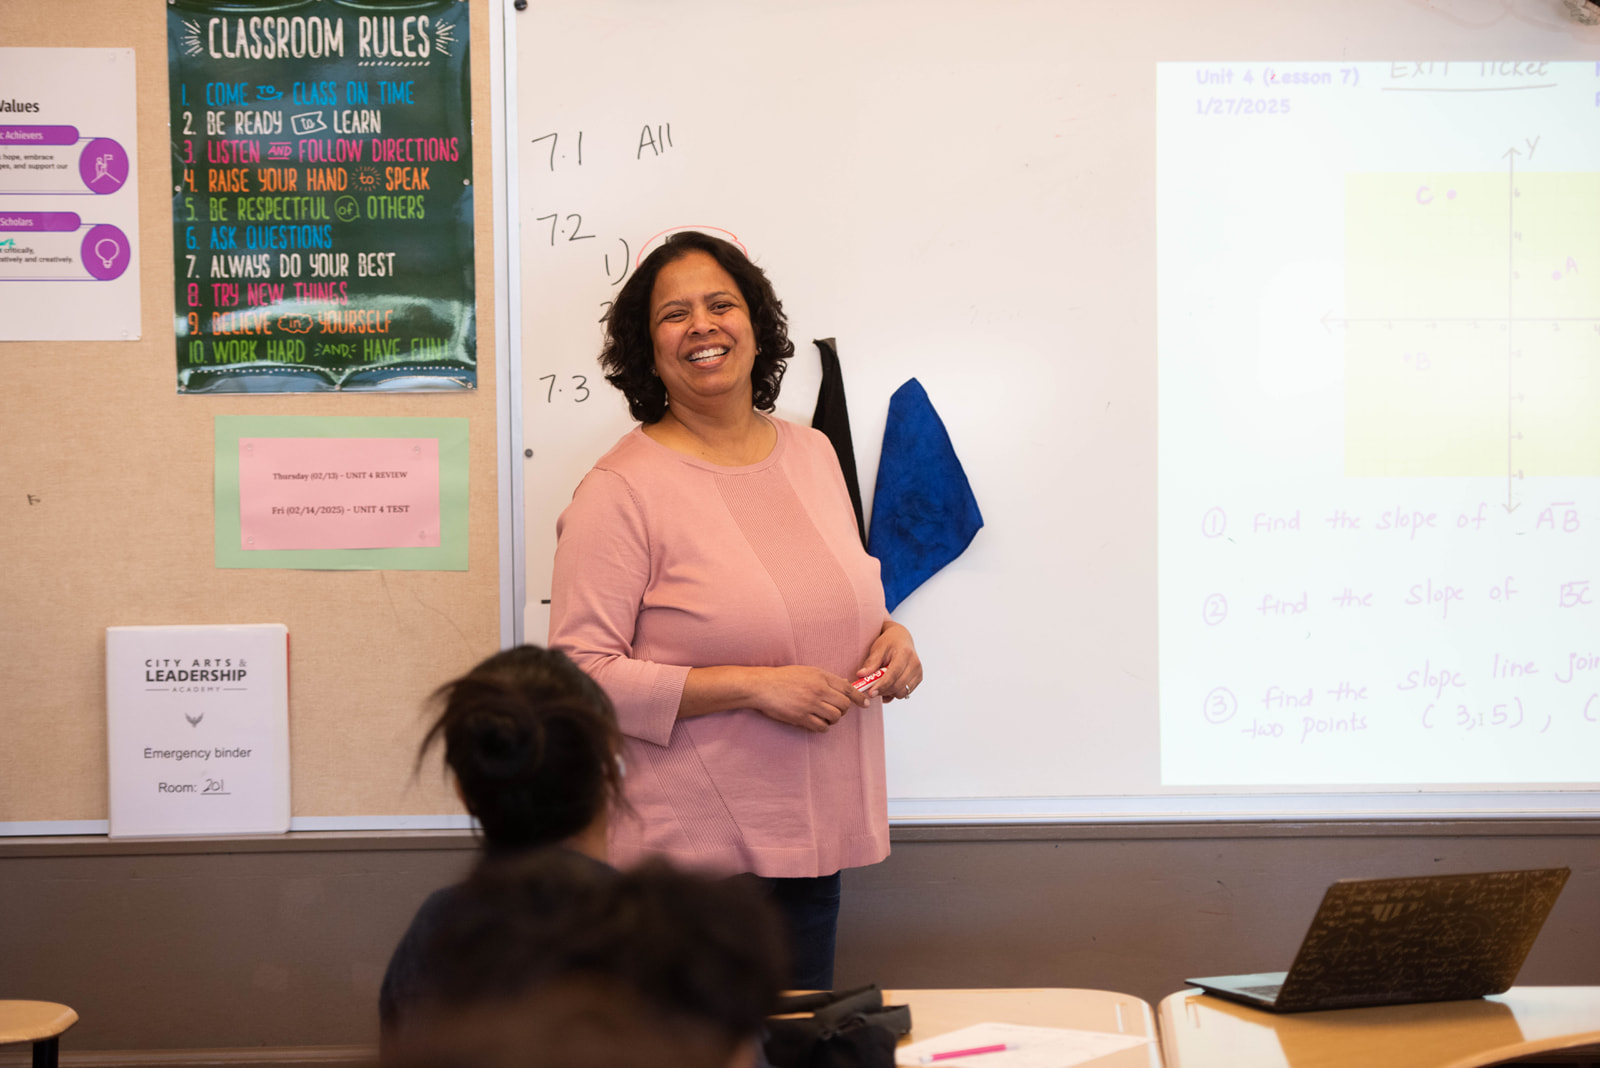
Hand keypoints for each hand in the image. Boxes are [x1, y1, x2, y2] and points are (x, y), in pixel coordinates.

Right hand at [752, 665, 868, 732]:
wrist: (762, 686)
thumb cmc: (783, 678)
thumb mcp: (807, 671)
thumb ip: (826, 678)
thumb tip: (844, 683)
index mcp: (821, 676)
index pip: (848, 688)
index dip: (859, 697)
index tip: (865, 703)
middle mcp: (819, 690)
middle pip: (844, 705)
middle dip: (843, 710)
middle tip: (835, 710)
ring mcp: (811, 704)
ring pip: (835, 717)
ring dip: (832, 719)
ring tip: (823, 715)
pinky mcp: (802, 717)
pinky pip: (822, 727)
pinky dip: (822, 727)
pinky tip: (816, 722)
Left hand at [857, 621, 922, 701]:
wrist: (901, 638)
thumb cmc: (889, 642)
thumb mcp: (877, 649)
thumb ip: (870, 663)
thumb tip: (860, 675)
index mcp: (905, 653)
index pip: (894, 674)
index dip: (882, 685)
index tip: (871, 693)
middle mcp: (915, 664)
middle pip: (898, 686)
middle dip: (883, 691)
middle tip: (870, 690)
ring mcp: (918, 672)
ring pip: (902, 692)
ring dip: (889, 692)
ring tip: (880, 684)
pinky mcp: (919, 678)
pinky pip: (906, 693)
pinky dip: (895, 693)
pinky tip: (888, 684)